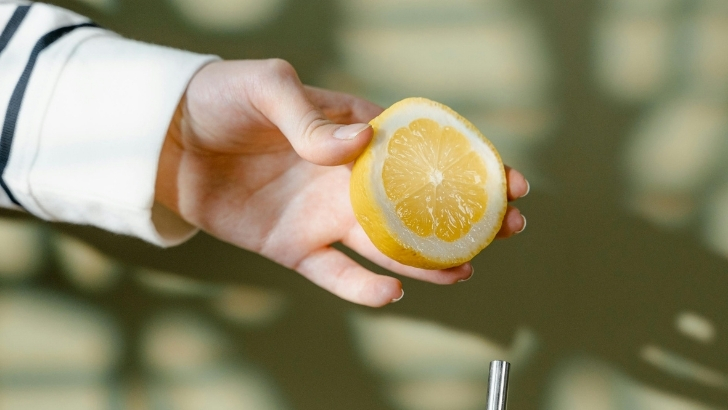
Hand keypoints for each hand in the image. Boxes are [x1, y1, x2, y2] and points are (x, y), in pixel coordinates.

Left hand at [155, 59, 528, 306]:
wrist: (168, 142)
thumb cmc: (220, 99)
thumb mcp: (266, 86)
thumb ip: (310, 116)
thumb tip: (359, 145)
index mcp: (354, 134)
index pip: (423, 150)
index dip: (468, 163)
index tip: (508, 178)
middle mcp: (348, 179)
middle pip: (419, 204)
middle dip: (466, 217)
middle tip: (507, 227)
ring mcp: (324, 216)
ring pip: (389, 246)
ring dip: (428, 261)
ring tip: (464, 269)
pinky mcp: (295, 248)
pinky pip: (336, 275)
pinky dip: (362, 289)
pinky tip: (391, 293)